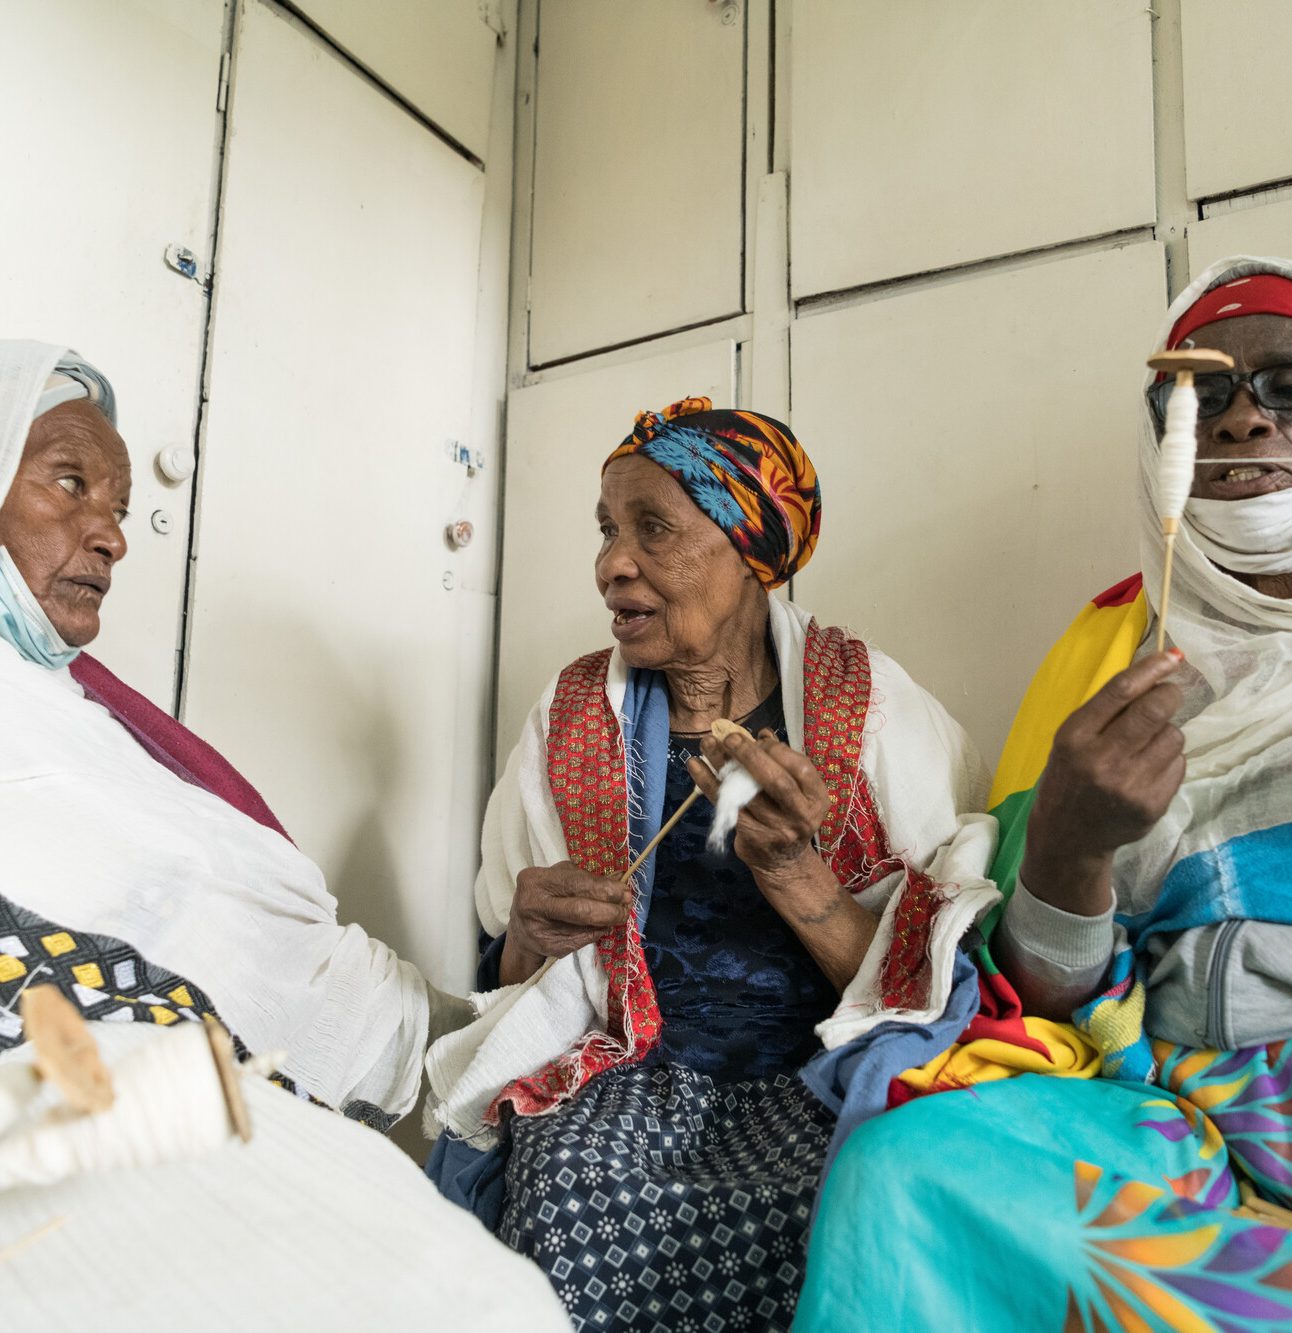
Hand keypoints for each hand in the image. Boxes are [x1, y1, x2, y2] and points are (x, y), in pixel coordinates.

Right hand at [500, 861, 631, 984]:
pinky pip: (581, 941)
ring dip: (607, 922)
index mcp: (536, 880)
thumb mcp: (559, 878)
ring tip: (617, 916)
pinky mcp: (548, 947)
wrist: (521, 928)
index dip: (605, 889)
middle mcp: (533, 904)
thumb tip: (620, 879)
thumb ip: (587, 878)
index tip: (625, 890)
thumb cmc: (546, 896)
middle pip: (581, 910)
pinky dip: (596, 933)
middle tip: (626, 907)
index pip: (577, 883)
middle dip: (610, 909)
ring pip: (584, 928)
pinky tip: (601, 927)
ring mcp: (539, 929)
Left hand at [687, 729, 830, 883]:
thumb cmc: (788, 816)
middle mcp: (801, 815)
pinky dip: (708, 783)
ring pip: (746, 793)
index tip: (756, 737)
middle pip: (776, 781)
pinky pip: (727, 806)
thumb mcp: (796, 792)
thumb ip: (782, 764)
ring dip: (723, 765)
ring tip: (708, 743)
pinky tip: (696, 765)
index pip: (800, 767)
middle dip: (750, 755)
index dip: (777, 749)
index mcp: (816, 798)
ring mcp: (777, 829)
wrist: (784, 863)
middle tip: (729, 737)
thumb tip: (762, 734)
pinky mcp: (752, 837)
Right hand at [1022, 650, 1185, 914]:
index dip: (1151, 669)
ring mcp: (1129, 784)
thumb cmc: (1068, 778)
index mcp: (1074, 737)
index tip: (1172, 656)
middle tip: (1168, 695)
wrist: (1068, 836)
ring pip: (1173, 736)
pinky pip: (1178, 764)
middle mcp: (1101, 759)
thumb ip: (1104, 712)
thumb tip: (1154, 672)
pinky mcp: (1151, 804)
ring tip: (1146, 745)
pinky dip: (1169, 760)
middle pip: (1155, 710)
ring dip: (1166, 733)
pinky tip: (1148, 770)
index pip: (1119, 691)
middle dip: (1169, 695)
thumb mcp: (1070, 740)